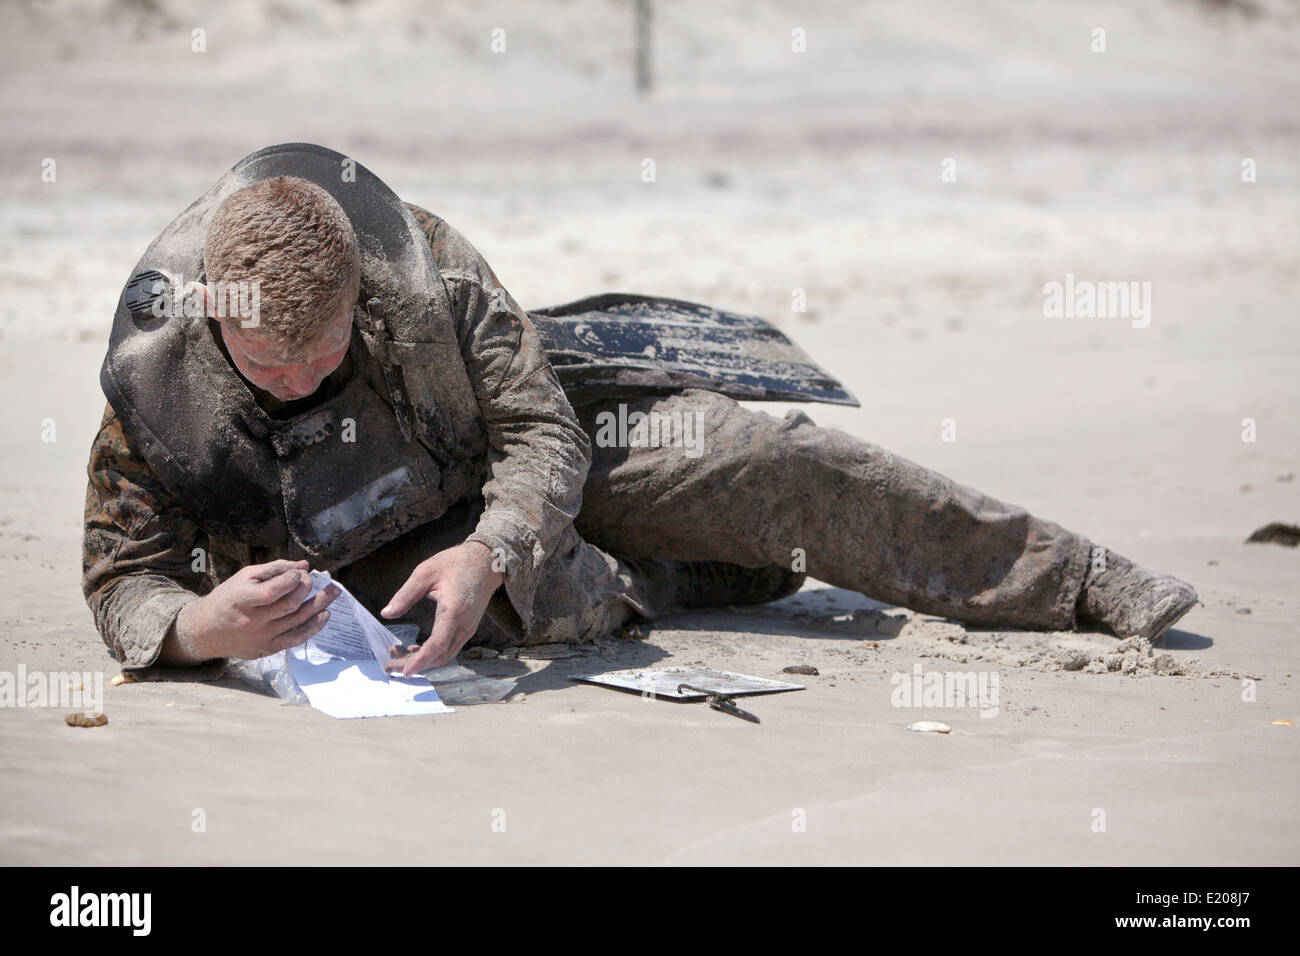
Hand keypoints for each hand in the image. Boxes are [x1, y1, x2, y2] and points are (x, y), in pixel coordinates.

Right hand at [170, 559, 339, 661]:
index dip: (291, 580)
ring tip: (334, 592)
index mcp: (241, 599)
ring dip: (320, 605)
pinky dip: (314, 627)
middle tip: (318, 580)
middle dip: (309, 590)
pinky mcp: (267, 649)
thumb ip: (274, 569)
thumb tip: (304, 565)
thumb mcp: (244, 577)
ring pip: (297, 621)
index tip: (299, 573)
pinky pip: (296, 639)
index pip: (272, 591)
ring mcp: (260, 637)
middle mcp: (251, 621)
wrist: (206, 631)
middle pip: (290, 606)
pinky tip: (325, 614)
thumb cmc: (228, 598)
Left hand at [380, 541, 504, 675]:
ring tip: (399, 654)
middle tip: (390, 664)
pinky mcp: (468, 627)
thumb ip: (406, 595)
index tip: (404, 672)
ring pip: (445, 655)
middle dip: (415, 665)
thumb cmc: (456, 563)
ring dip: (423, 661)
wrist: (486, 561)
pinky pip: (450, 648)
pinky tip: (415, 648)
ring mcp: (468, 628)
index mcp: (454, 611)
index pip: (437, 644)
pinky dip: (432, 654)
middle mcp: (464, 624)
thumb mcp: (425, 572)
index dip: (420, 661)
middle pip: (440, 656)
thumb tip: (387, 614)